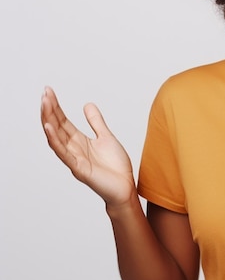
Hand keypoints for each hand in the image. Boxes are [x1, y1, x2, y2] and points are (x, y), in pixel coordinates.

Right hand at [41, 87, 135, 207]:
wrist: (125, 188)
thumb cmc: (115, 167)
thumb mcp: (106, 137)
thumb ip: (96, 122)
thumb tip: (87, 104)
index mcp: (79, 141)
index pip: (62, 121)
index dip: (55, 107)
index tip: (48, 91)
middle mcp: (73, 149)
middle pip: (57, 127)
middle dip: (49, 110)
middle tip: (44, 92)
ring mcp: (74, 159)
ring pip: (56, 138)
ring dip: (49, 121)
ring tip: (44, 104)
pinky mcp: (79, 169)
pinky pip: (64, 154)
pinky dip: (55, 140)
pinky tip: (50, 127)